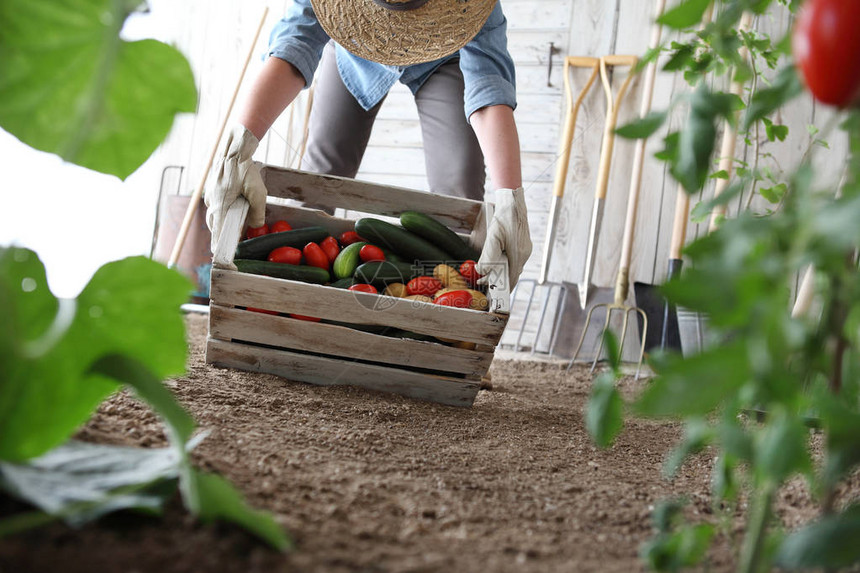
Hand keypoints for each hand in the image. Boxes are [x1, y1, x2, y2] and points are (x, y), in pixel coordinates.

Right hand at [204, 125, 267, 250]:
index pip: (217, 236)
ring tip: (236, 228)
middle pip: (216, 228)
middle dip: (225, 237)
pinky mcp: (212, 191)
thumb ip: (258, 212)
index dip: (220, 251)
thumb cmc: (245, 170)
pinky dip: (224, 213)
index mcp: (220, 207)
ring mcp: (210, 197)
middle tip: (234, 245)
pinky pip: (216, 207)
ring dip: (225, 224)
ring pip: (216, 217)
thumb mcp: (257, 193)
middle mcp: (212, 204)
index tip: (224, 261)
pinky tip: (234, 210)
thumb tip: (256, 226)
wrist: (233, 149)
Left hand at [476, 187, 531, 288]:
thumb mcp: (493, 238)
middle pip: (512, 274)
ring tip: (486, 272)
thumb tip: (482, 271)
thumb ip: (488, 256)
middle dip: (498, 280)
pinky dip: (504, 263)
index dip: (502, 289)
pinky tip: (496, 261)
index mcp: (519, 255)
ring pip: (512, 266)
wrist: (514, 203)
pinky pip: (514, 259)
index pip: (511, 279)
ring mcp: (525, 250)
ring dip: (501, 271)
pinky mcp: (523, 245)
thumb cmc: (504, 219)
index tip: (493, 294)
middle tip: (483, 281)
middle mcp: (524, 254)